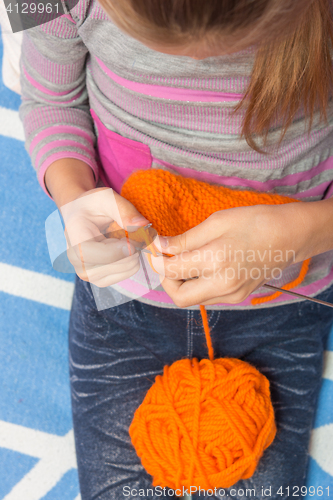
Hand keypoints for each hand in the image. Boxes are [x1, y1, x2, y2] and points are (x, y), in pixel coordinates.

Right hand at [60, 187, 149, 286]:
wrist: (80, 215)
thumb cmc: (92, 205)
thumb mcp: (106, 198)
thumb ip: (124, 210)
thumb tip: (143, 225)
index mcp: (75, 241)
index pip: (101, 256)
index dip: (122, 249)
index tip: (133, 237)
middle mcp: (77, 262)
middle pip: (116, 265)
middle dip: (132, 249)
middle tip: (132, 233)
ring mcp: (87, 274)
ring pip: (124, 270)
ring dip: (133, 254)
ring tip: (124, 239)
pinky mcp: (98, 279)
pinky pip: (126, 274)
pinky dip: (131, 261)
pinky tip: (122, 249)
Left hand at [151, 203, 307, 306]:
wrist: (289, 236)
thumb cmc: (254, 222)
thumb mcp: (216, 223)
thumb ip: (185, 239)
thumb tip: (160, 246)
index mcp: (215, 260)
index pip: (171, 270)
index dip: (157, 259)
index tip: (154, 247)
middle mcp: (222, 284)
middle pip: (178, 297)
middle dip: (166, 280)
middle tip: (167, 260)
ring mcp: (231, 294)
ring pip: (192, 300)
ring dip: (181, 284)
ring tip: (184, 261)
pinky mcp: (238, 297)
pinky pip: (207, 297)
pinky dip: (197, 286)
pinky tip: (201, 268)